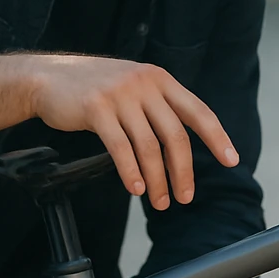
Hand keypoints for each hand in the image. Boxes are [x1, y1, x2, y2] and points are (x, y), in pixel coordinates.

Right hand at [28, 55, 237, 208]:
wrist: (46, 77)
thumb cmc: (94, 88)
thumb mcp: (134, 86)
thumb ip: (158, 106)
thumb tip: (182, 146)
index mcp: (160, 79)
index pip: (198, 111)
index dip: (217, 137)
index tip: (232, 160)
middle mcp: (145, 84)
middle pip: (175, 135)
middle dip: (183, 171)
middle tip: (185, 197)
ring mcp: (120, 95)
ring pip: (149, 146)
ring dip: (157, 179)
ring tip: (159, 201)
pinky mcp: (96, 108)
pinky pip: (120, 147)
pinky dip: (131, 171)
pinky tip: (136, 188)